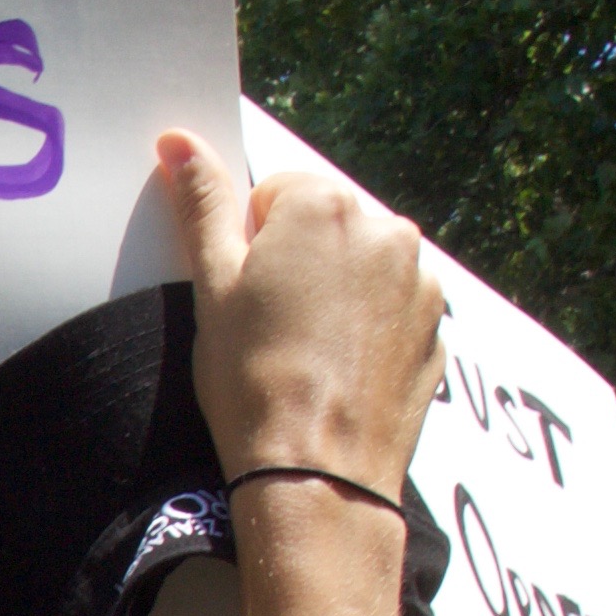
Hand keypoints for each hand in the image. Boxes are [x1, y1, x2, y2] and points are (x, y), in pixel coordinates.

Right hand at [161, 129, 443, 498]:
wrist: (318, 474)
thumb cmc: (255, 381)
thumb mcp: (212, 285)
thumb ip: (202, 202)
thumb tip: (179, 142)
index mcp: (324, 205)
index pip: (272, 195)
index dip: (247, 247)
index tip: (244, 298)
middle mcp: (385, 229)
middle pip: (323, 226)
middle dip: (296, 263)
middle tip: (270, 328)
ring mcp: (420, 280)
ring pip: (359, 267)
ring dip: (335, 294)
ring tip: (305, 354)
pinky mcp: (436, 327)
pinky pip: (391, 309)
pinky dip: (367, 329)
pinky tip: (338, 371)